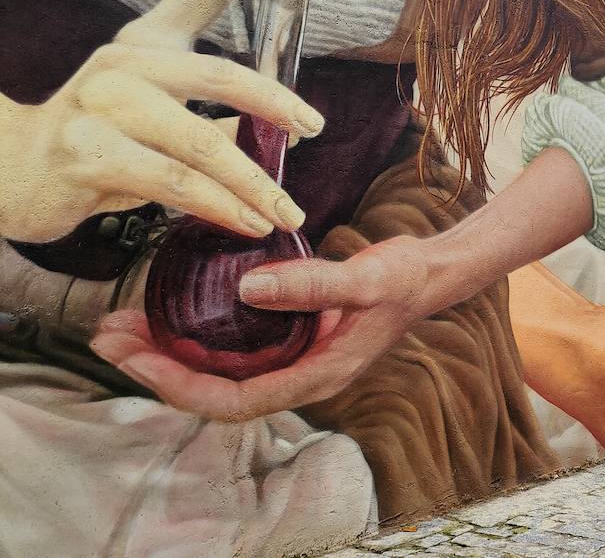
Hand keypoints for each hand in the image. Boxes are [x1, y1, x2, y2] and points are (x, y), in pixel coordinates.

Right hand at [0, 0, 323, 242]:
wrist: (12, 172)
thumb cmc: (99, 138)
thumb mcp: (153, 110)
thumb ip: (209, 108)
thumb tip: (283, 130)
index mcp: (142, 45)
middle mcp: (123, 66)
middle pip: (217, 77)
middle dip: (275, 104)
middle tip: (314, 127)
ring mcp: (102, 108)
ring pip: (201, 144)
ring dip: (253, 183)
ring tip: (287, 210)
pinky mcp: (89, 155)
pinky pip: (173, 183)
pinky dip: (219, 206)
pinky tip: (248, 222)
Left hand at [90, 235, 434, 420]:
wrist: (428, 271)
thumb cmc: (404, 279)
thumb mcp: (363, 278)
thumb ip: (310, 285)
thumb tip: (247, 288)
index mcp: (315, 376)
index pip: (234, 401)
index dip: (180, 385)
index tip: (137, 357)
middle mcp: (297, 375)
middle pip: (213, 391)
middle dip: (156, 369)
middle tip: (107, 336)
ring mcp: (291, 358)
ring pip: (216, 370)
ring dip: (166, 352)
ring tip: (122, 324)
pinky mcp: (286, 336)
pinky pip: (229, 347)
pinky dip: (193, 333)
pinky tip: (170, 308)